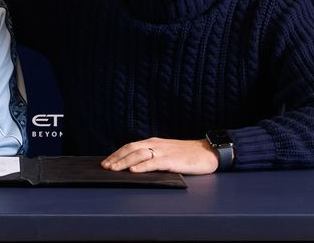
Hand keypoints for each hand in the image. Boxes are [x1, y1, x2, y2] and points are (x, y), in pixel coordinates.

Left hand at [100, 137, 218, 174]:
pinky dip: (142, 166)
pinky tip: (134, 171)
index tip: (106, 161)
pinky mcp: (172, 160)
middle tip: (105, 167)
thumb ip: (153, 156)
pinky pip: (154, 163)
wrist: (209, 151)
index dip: (117, 154)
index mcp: (153, 142)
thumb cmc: (188, 155)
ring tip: (114, 169)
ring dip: (124, 162)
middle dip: (116, 158)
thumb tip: (136, 165)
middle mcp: (156, 145)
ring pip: (139, 155)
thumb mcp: (167, 152)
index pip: (130, 146)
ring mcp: (164, 152)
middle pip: (131, 149)